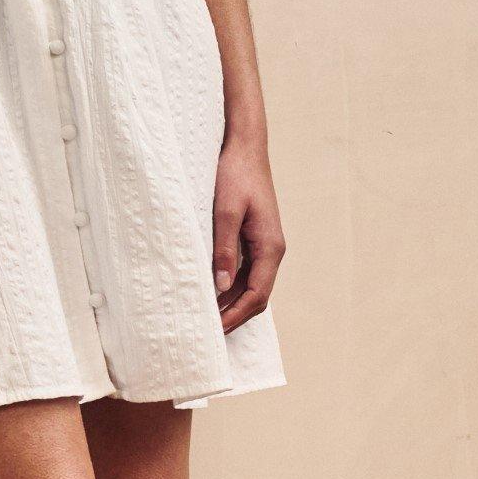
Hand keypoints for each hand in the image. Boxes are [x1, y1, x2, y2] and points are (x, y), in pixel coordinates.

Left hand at [211, 132, 284, 329]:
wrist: (245, 148)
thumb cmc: (235, 175)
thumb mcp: (225, 211)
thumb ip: (224, 249)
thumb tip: (221, 287)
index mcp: (270, 247)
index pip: (257, 295)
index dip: (236, 316)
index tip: (215, 330)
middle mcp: (272, 250)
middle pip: (256, 295)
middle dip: (234, 315)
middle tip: (207, 330)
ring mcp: (265, 244)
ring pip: (251, 285)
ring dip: (231, 302)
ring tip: (205, 315)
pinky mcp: (255, 238)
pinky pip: (246, 271)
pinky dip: (230, 285)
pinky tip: (211, 289)